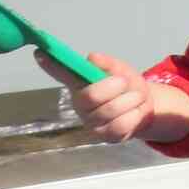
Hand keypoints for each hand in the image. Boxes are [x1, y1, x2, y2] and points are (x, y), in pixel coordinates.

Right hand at [47, 51, 168, 143]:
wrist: (148, 107)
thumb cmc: (127, 87)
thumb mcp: (121, 71)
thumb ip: (107, 64)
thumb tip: (92, 58)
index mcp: (80, 84)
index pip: (62, 74)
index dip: (51, 65)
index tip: (39, 52)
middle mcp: (81, 104)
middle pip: (90, 96)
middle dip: (113, 87)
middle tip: (125, 82)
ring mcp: (91, 122)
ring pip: (110, 111)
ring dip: (130, 100)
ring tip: (135, 97)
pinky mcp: (104, 136)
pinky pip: (120, 126)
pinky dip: (134, 116)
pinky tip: (135, 112)